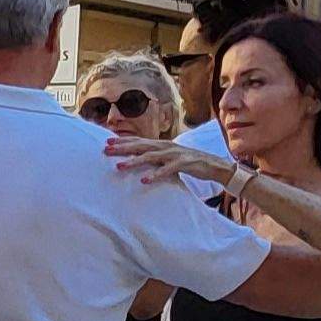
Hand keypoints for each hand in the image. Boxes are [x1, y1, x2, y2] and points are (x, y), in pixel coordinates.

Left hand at [108, 134, 233, 193]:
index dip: (123, 141)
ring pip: (151, 156)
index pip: (139, 140)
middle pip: (141, 145)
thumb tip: (138, 159)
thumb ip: (155, 157)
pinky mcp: (184, 163)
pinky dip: (155, 174)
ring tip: (119, 166)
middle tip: (106, 150)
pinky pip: (167, 169)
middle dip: (123, 147)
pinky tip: (144, 180)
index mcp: (162, 144)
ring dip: (134, 161)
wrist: (214, 165)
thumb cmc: (189, 162)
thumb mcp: (169, 158)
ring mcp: (175, 154)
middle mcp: (166, 146)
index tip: (106, 142)